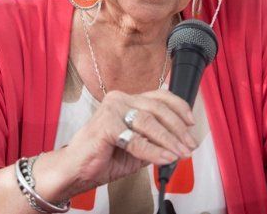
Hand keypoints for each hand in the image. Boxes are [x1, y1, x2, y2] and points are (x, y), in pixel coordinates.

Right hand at [19, 89, 196, 203]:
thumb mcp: (136, 147)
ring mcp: (111, 110)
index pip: (160, 96)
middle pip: (158, 109)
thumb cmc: (102, 157)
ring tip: (179, 154)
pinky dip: (153, 151)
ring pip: (149, 122)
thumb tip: (180, 141)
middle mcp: (120, 100)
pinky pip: (136, 139)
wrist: (75, 170)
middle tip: (189, 146)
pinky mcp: (105, 125)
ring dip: (169, 140)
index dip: (179, 108)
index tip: (191, 123)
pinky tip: (165, 158)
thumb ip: (155, 139)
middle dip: (178, 129)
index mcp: (127, 101)